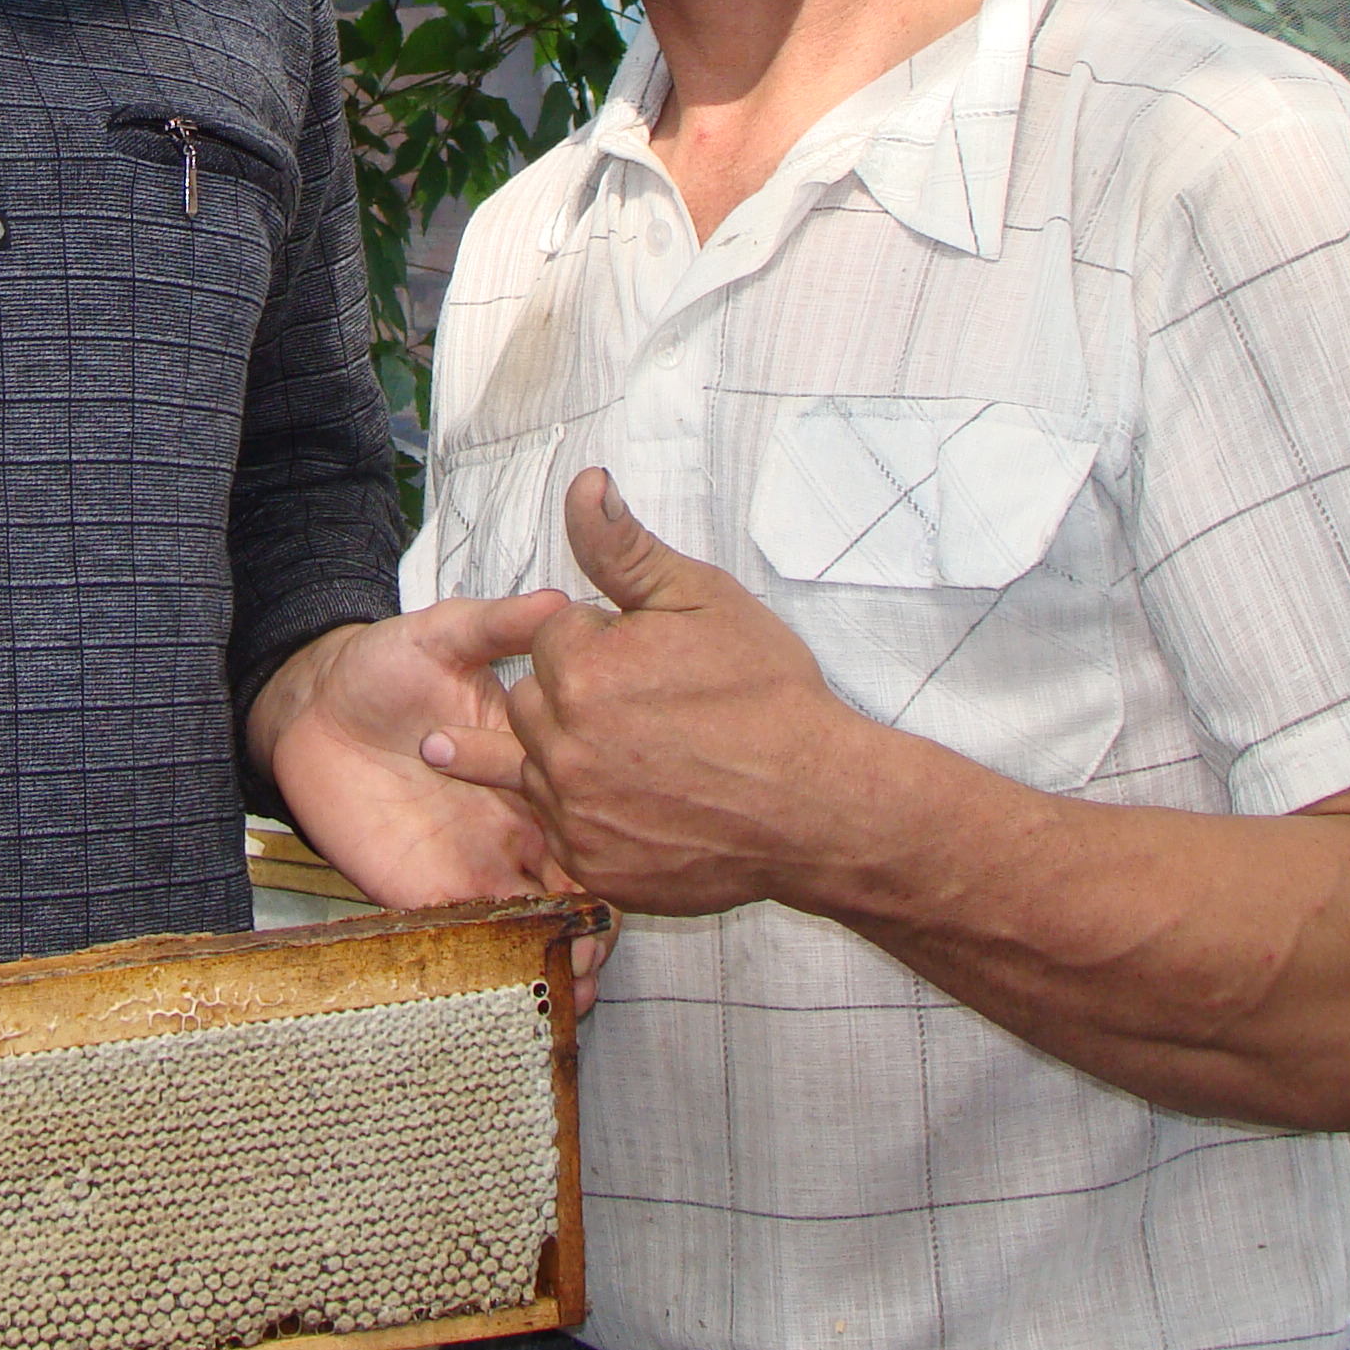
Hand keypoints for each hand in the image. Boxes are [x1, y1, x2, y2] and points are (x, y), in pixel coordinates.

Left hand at [250, 602, 614, 1002]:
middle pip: (577, 886)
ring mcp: (475, 863)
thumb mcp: (444, 637)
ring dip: (560, 957)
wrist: (315, 707)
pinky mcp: (428, 891)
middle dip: (599, 925)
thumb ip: (499, 626)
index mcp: (532, 769)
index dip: (619, 845)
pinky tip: (520, 983)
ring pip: (534, 924)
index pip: (591, 815)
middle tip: (607, 949)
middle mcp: (515, 825)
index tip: (638, 872)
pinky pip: (475, 938)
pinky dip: (502, 965)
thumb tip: (559, 605)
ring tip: (579, 983)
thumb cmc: (385, 666)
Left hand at [424, 468, 863, 917]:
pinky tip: (625, 802)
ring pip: (535, 765)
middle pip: (531, 701)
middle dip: (570, 695)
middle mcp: (563, 743)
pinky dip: (581, 815)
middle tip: (643, 706)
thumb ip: (623, 546)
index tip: (648, 657)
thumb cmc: (767, 695)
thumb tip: (583, 484)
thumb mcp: (701, 598)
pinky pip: (558, 827)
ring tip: (601, 752)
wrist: (818, 804)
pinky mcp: (593, 864)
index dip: (600, 641)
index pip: (553, 636)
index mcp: (580, 668)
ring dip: (563, 754)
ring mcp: (575, 811)